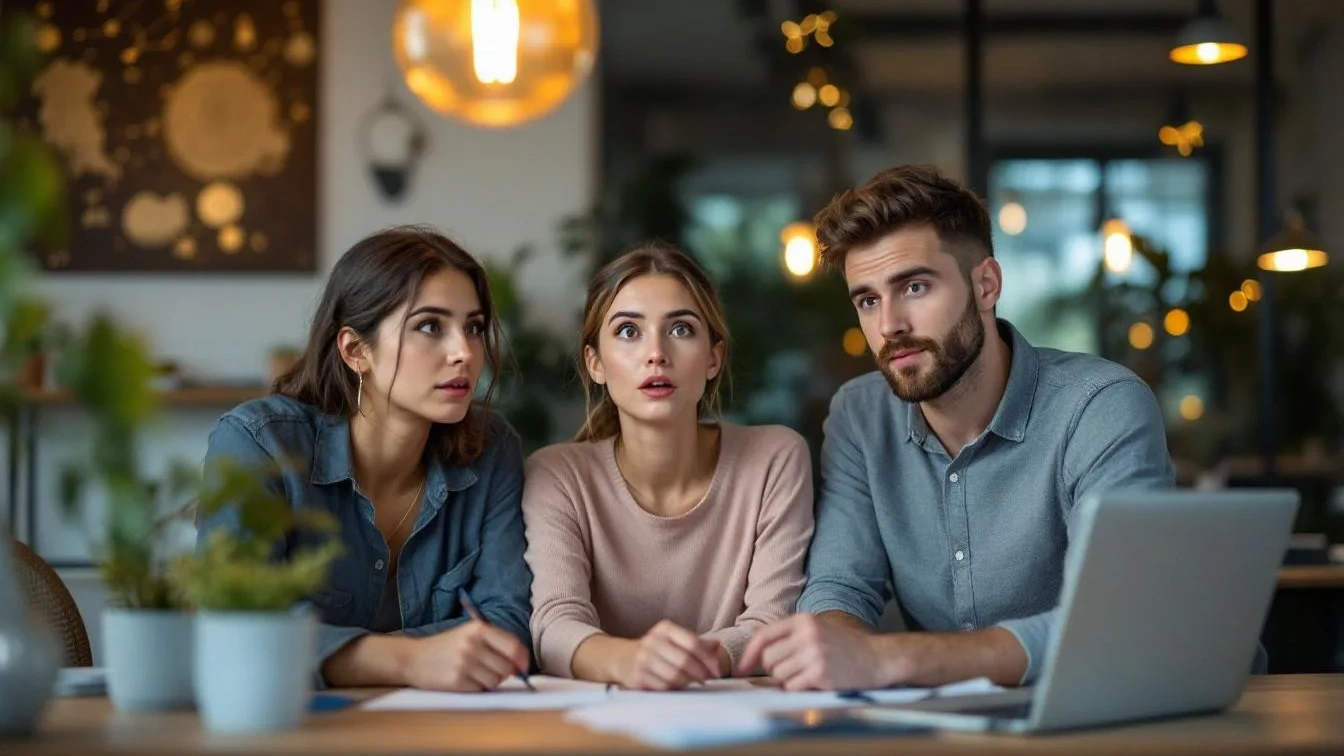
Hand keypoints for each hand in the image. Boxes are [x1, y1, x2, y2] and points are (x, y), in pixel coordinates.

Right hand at [405, 621, 529, 690]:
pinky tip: (464, 679)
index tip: (523, 666)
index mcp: (479, 629)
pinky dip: (477, 687)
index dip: (522, 659)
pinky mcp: (456, 681)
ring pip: (495, 680)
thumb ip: (495, 643)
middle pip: (507, 667)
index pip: (513, 646)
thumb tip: (522, 663)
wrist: (413, 658)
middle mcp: (472, 644)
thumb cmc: (446, 646)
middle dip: (504, 672)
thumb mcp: (469, 634)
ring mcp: (464, 663)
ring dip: (490, 681)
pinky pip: (480, 689)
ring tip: (474, 673)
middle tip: (489, 669)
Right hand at [618, 620, 721, 690]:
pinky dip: (675, 689)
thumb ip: (697, 643)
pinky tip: (679, 687)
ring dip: (689, 682)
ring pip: (674, 675)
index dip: (708, 658)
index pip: (693, 643)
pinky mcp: (637, 676)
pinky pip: (663, 686)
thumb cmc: (656, 649)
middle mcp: (652, 641)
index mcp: (665, 629)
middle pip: (684, 660)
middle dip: (700, 673)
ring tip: (694, 683)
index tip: (717, 670)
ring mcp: (643, 658)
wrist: (621, 657)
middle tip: (708, 680)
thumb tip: (718, 646)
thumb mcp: (674, 639)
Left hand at [738, 613, 884, 690]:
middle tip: (791, 670)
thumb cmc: (844, 646)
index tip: (742, 668)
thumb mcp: (817, 629)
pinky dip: (797, 688)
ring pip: (778, 674)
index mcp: (803, 620)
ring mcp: (814, 654)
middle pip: (768, 658)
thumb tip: (758, 653)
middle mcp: (807, 634)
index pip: (764, 635)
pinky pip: (792, 686)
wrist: (876, 658)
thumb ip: (790, 635)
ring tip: (806, 674)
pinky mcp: (820, 673)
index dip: (749, 653)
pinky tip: (813, 682)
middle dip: (773, 669)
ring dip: (787, 680)